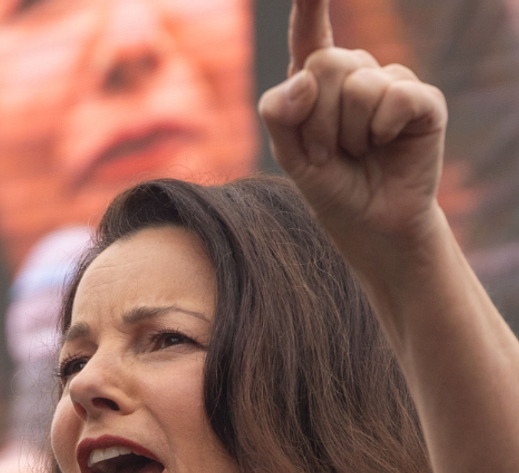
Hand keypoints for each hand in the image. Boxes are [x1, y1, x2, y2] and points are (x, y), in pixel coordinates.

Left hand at [258, 0, 448, 282]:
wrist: (369, 223)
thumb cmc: (329, 185)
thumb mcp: (288, 154)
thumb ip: (279, 113)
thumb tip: (306, 77)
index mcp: (316, 82)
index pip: (309, 35)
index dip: (310, 6)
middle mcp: (355, 74)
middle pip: (325, 62)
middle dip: (316, 119)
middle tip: (327, 152)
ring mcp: (390, 83)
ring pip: (357, 83)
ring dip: (346, 131)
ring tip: (357, 152)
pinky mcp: (421, 101)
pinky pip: (394, 95)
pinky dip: (381, 128)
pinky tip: (386, 144)